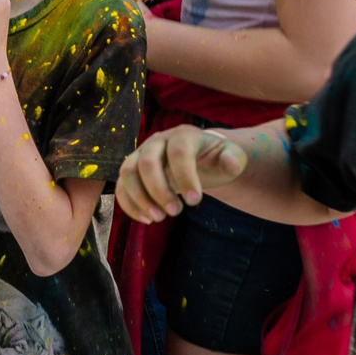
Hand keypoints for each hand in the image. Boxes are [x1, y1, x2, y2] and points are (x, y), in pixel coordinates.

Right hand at [115, 126, 248, 222]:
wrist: (198, 157)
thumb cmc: (215, 159)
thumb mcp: (231, 158)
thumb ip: (234, 159)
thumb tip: (232, 163)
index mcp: (183, 135)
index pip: (178, 152)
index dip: (185, 177)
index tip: (195, 202)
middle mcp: (158, 141)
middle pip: (147, 162)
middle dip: (159, 190)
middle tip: (175, 212)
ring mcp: (141, 154)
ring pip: (128, 172)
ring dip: (140, 198)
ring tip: (158, 218)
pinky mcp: (132, 170)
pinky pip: (121, 185)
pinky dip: (129, 204)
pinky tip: (147, 219)